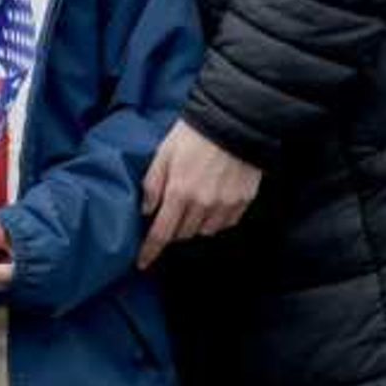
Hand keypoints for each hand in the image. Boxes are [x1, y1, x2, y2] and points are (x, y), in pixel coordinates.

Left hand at [139, 124, 263, 268]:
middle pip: (183, 234)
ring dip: (194, 224)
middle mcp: (203, 204)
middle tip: (170, 213)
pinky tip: (212, 203)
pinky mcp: (243, 201)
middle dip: (173, 229)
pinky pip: (225, 223)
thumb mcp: (163, 155)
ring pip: (204, 231)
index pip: (162, 233)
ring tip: (192, 204)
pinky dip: (215, 219)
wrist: (233, 122)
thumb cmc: (192, 136)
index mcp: (179, 192)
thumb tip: (146, 211)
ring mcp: (226, 204)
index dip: (150, 251)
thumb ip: (152, 185)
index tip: (142, 263)